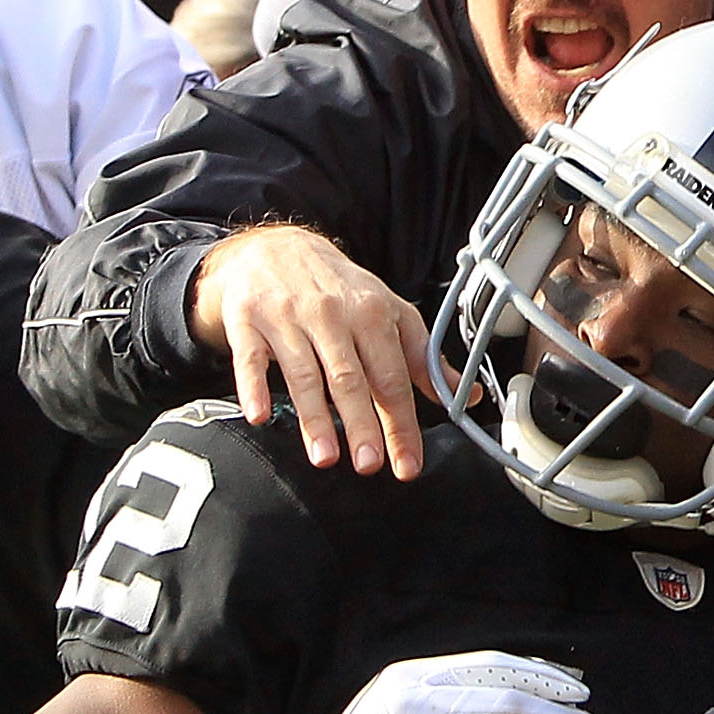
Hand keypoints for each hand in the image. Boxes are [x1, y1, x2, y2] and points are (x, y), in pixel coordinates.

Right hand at [193, 224, 440, 478]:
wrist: (276, 248)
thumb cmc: (338, 290)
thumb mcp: (389, 313)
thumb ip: (423, 359)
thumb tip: (464, 393)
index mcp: (372, 313)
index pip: (392, 377)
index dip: (402, 423)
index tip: (407, 463)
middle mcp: (331, 315)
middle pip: (350, 378)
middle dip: (362, 424)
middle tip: (369, 464)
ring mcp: (287, 317)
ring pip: (304, 373)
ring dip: (315, 417)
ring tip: (326, 457)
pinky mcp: (248, 321)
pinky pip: (250, 358)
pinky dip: (254, 387)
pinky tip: (261, 415)